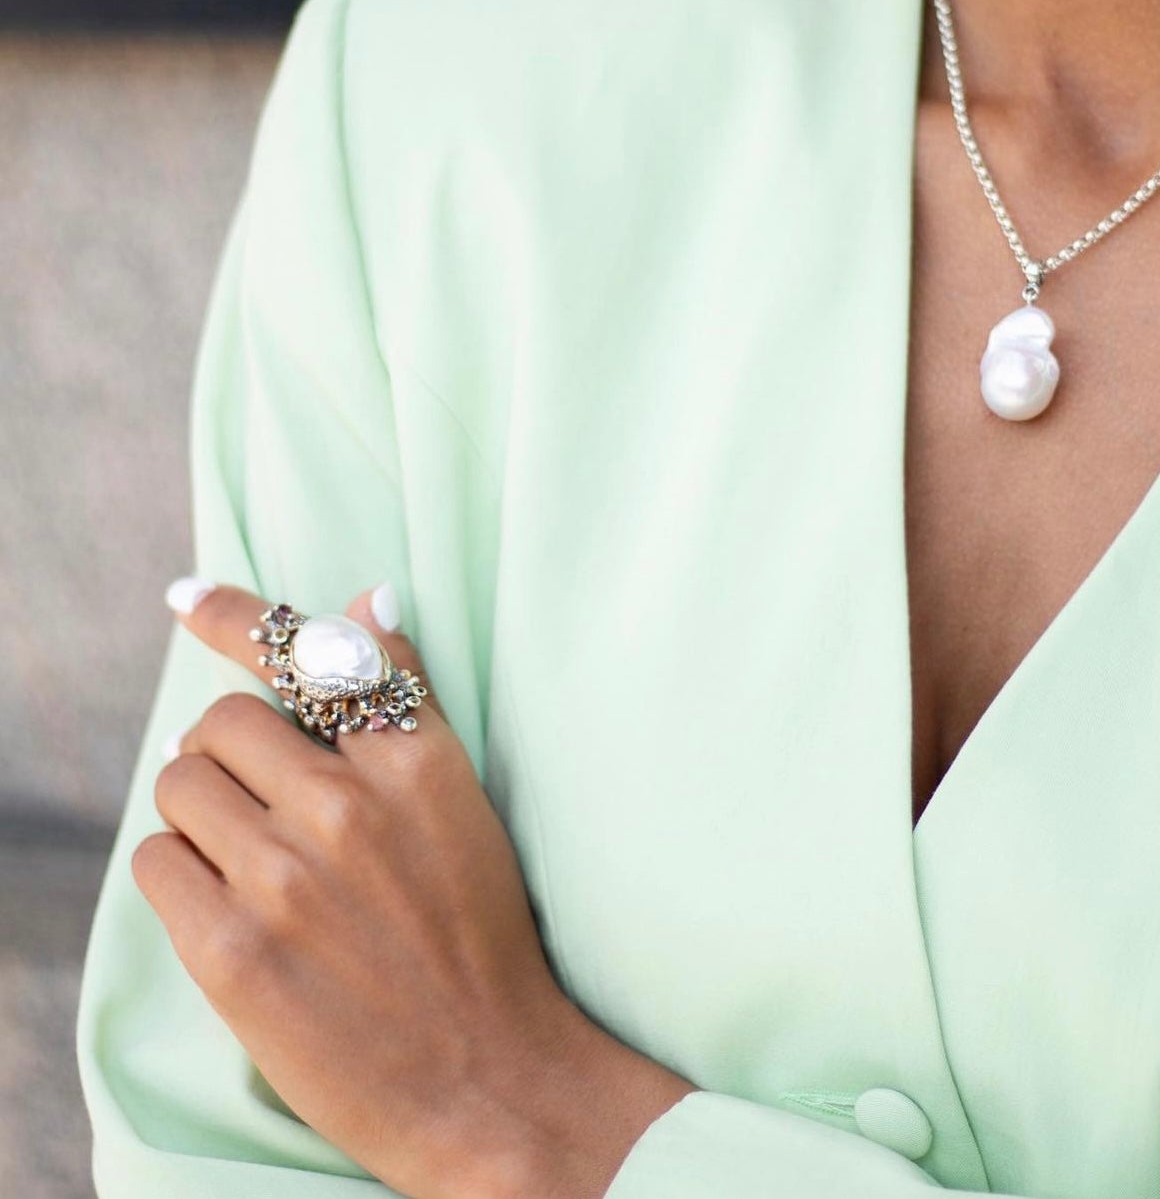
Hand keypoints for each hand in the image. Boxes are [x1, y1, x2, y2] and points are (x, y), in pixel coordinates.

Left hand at [132, 580, 693, 1197]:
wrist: (486, 1080)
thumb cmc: (478, 935)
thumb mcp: (462, 801)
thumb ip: (408, 699)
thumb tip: (369, 594)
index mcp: (412, 762)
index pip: (306, 654)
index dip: (235, 616)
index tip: (189, 599)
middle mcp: (345, 807)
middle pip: (225, 721)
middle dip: (227, 750)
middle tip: (250, 794)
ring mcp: (283, 880)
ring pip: (181, 784)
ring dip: (200, 808)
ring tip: (239, 850)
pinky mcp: (232, 954)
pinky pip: (157, 862)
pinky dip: (179, 870)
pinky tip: (222, 900)